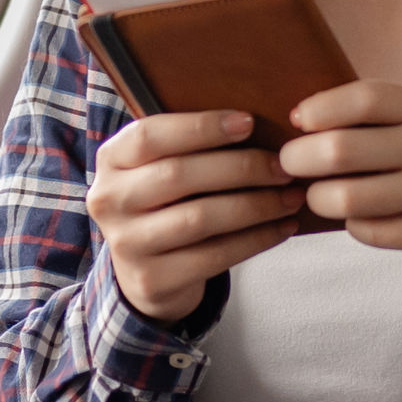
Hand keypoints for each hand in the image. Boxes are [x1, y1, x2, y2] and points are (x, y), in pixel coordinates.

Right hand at [87, 111, 300, 320]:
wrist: (146, 274)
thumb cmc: (167, 205)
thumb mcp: (161, 170)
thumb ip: (190, 147)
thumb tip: (257, 123)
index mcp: (111, 160)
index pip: (150, 135)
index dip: (201, 126)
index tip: (249, 122)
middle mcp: (110, 200)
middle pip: (179, 176)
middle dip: (241, 168)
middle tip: (284, 166)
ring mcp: (127, 243)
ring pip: (200, 218)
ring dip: (255, 205)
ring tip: (291, 197)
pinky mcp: (153, 279)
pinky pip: (214, 256)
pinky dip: (256, 239)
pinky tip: (283, 227)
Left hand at [272, 81, 401, 256]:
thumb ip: (365, 114)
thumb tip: (297, 121)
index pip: (364, 99)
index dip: (320, 109)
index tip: (298, 121)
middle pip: (343, 150)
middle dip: (299, 159)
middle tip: (290, 165)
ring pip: (350, 198)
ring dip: (318, 198)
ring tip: (316, 195)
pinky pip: (371, 232)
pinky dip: (352, 226)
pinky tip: (356, 217)